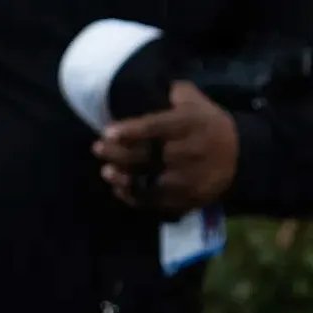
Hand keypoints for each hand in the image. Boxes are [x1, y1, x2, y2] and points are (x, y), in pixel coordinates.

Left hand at [93, 81, 238, 212]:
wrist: (241, 157)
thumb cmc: (208, 126)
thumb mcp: (199, 104)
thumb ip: (177, 94)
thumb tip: (155, 85)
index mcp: (193, 124)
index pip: (157, 127)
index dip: (131, 131)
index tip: (107, 132)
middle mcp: (192, 152)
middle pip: (148, 155)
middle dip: (118, 153)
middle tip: (98, 148)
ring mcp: (190, 179)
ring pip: (150, 182)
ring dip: (123, 178)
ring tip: (107, 171)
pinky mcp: (187, 199)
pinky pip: (155, 201)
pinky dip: (133, 196)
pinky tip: (119, 188)